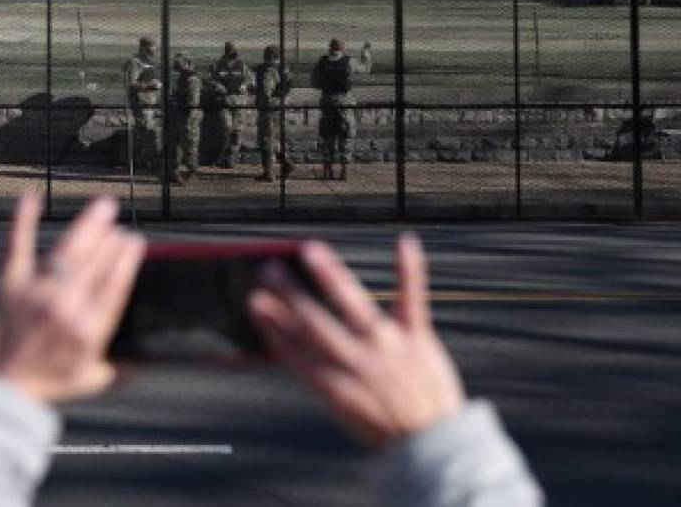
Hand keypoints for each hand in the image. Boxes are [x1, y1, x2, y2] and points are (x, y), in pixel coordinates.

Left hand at [0, 192, 145, 404]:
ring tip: (103, 206)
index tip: (134, 240)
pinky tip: (32, 195)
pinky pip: (17, 244)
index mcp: (89, 330)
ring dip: (88, 224)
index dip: (127, 258)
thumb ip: (123, 369)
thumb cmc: (44, 386)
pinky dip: (23, 218)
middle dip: (111, 238)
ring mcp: (36, 292)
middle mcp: (66, 307)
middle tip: (118, 223)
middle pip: (96, 262)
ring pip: (68, 250)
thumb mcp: (90, 382)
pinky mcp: (8, 283)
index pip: (115, 284)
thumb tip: (151, 358)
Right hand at [249, 235, 464, 450]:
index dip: (270, 324)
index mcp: (331, 385)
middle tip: (269, 269)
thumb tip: (289, 335)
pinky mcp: (417, 338)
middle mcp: (355, 362)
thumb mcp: (340, 407)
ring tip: (310, 250)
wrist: (433, 444)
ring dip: (329, 274)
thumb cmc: (381, 425)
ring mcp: (386, 346)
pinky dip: (409, 268)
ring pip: (352, 304)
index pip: (292, 348)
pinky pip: (411, 298)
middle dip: (288, 294)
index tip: (253, 301)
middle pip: (313, 322)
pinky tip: (405, 241)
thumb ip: (316, 370)